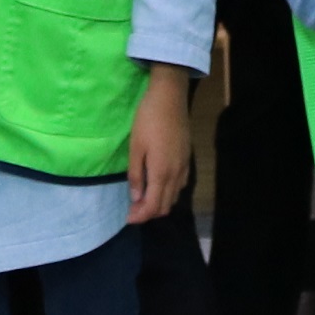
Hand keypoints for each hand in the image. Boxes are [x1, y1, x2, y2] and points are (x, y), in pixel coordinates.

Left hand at [127, 64, 195, 224]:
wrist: (170, 98)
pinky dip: (168, 192)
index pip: (153, 206)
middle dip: (148, 213)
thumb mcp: (135, 148)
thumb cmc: (147, 120)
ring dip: (159, 203)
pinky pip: (180, 185)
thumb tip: (136, 198)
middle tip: (132, 209)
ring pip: (174, 197)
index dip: (140, 216)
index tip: (127, 217)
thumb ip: (136, 175)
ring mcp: (184, 166)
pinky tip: (158, 184)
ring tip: (143, 198)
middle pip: (165, 206)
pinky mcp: (187, 158)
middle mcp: (176, 174)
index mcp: (161, 173)